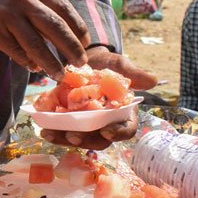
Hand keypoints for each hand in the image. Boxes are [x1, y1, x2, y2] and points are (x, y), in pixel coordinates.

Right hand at [0, 0, 88, 75]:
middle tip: (81, 62)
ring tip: (59, 74)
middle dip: (72, 48)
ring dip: (51, 62)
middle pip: (56, 27)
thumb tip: (57, 25)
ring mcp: (7, 15)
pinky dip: (27, 61)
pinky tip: (33, 67)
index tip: (85, 42)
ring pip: (37, 44)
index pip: (63, 7)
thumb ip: (35, 0)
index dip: (78, 26)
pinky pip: (16, 51)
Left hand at [38, 48, 157, 150]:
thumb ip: (132, 72)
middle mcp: (106, 122)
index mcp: (122, 113)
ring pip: (80, 138)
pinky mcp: (70, 121)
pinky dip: (54, 132)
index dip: (118, 133)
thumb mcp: (118, 63)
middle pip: (100, 140)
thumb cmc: (105, 63)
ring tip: (50, 135)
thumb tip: (153, 80)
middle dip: (86, 140)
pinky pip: (64, 131)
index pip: (127, 129)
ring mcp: (87, 124)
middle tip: (73, 135)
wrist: (81, 58)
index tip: (107, 131)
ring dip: (65, 140)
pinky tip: (43, 129)